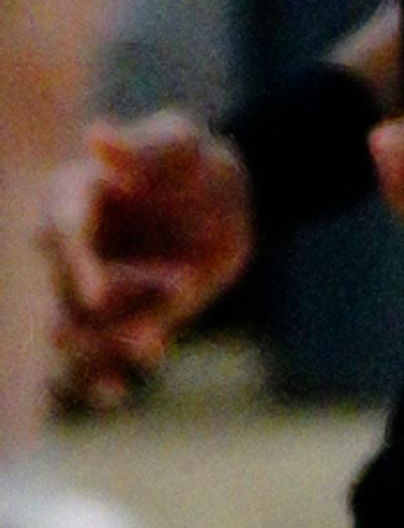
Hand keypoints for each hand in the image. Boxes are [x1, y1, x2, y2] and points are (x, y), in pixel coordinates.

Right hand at [49, 120, 253, 404]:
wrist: (219, 208)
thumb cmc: (192, 166)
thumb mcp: (180, 145)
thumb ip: (142, 150)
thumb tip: (96, 135)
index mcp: (71, 198)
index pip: (61, 232)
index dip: (77, 264)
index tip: (98, 294)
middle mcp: (65, 250)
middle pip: (67, 289)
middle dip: (121, 294)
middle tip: (184, 282)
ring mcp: (80, 292)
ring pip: (69, 333)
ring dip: (108, 342)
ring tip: (153, 344)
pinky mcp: (105, 326)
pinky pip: (83, 364)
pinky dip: (93, 380)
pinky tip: (114, 391)